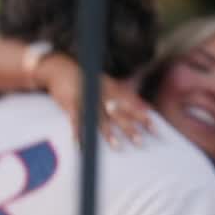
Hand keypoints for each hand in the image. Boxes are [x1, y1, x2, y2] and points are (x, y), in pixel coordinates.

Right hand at [36, 54, 154, 147]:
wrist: (60, 68)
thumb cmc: (86, 79)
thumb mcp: (107, 83)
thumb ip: (124, 93)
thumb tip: (144, 106)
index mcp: (111, 88)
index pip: (130, 103)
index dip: (142, 115)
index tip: (154, 128)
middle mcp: (101, 93)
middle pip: (118, 112)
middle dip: (129, 127)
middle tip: (140, 141)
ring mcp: (85, 98)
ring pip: (99, 117)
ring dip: (108, 132)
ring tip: (117, 146)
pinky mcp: (70, 103)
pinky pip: (76, 120)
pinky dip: (78, 132)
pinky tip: (81, 144)